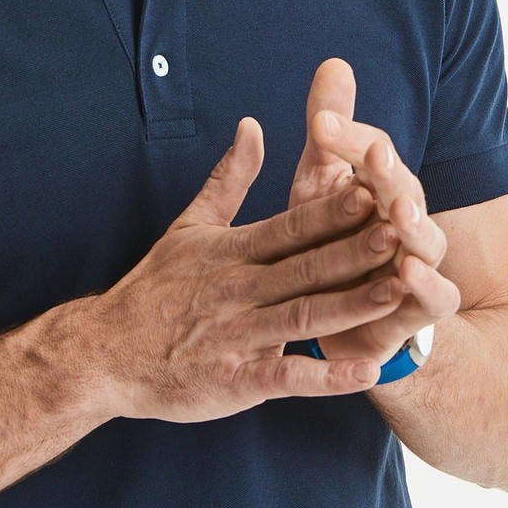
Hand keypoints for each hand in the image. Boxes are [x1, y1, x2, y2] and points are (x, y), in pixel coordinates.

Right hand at [87, 116, 406, 422]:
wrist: (105, 351)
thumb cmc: (154, 287)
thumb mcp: (189, 224)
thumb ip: (228, 177)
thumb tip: (253, 125)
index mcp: (230, 250)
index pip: (289, 226)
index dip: (332, 210)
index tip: (373, 190)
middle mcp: (236, 289)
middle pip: (304, 267)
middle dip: (355, 250)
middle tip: (402, 231)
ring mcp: (235, 336)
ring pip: (302, 317)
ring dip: (352, 306)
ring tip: (399, 292)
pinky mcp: (233, 381)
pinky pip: (285, 380)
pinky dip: (324, 377)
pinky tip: (365, 371)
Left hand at [289, 59, 460, 364]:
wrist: (347, 317)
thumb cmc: (332, 239)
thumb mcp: (320, 182)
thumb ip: (330, 130)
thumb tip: (335, 62)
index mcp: (380, 185)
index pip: (371, 151)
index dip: (349, 136)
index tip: (320, 122)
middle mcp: (405, 218)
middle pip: (403, 188)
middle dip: (388, 172)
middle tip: (375, 154)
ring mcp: (417, 263)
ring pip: (425, 240)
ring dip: (413, 224)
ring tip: (397, 208)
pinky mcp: (419, 310)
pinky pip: (434, 299)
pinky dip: (426, 287)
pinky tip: (407, 272)